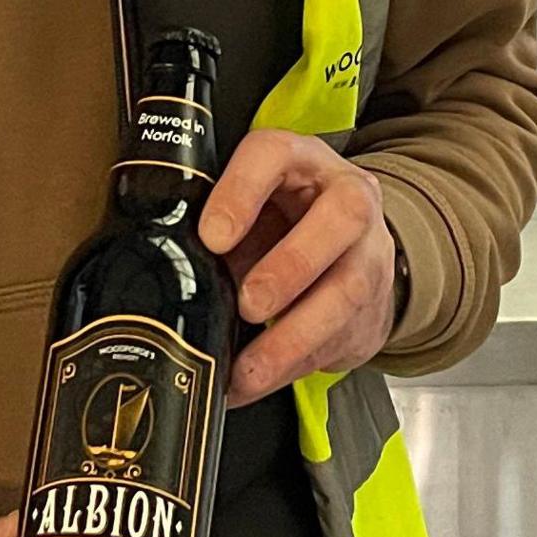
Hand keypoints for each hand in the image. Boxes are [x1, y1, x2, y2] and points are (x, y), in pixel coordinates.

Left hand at [199, 130, 399, 404]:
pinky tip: (256, 381)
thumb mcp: (253, 207)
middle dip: (292, 266)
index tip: (213, 237)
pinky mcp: (372, 305)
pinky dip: (293, 367)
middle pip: (340, 218)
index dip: (242, 192)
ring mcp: (368, 251)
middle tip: (249, 303)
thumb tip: (164, 272)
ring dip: (294, 335)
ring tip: (250, 367)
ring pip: (348, 289)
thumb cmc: (286, 222)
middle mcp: (346, 198)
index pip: (274, 155)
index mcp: (301, 161)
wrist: (352, 249)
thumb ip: (216, 230)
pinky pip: (340, 339)